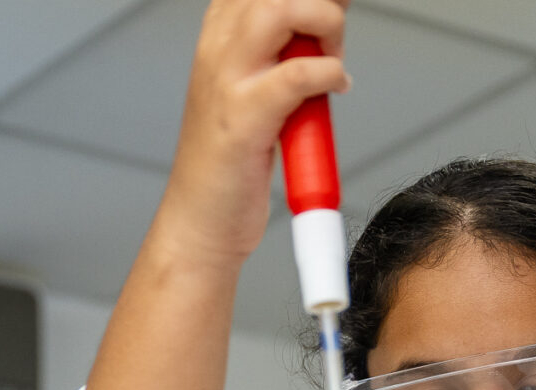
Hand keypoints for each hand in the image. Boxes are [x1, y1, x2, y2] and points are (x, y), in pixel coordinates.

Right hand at [151, 0, 351, 275]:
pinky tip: (335, 88)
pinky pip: (298, 74)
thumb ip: (282, 49)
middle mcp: (218, 47)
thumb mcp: (252, 87)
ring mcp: (227, 80)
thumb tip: (327, 16)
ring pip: (281, 9)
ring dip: (324, 27)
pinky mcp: (244, 117)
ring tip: (331, 60)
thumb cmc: (228, 161)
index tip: (331, 7)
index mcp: (219, 34)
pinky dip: (329, 75)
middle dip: (319, 2)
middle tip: (333, 36)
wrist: (200, 222)